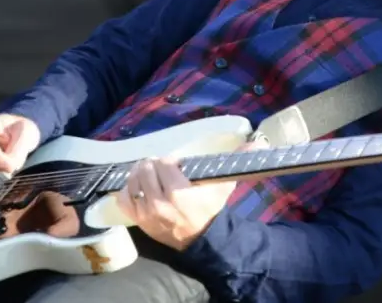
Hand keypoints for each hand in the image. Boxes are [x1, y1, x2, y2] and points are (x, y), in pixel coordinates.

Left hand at [116, 139, 267, 250]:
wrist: (202, 239)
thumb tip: (258, 142)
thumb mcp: (223, 185)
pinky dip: (128, 190)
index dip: (170, 161)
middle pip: (145, 169)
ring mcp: (146, 213)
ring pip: (132, 181)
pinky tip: (138, 188)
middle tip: (161, 168)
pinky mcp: (138, 220)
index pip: (164, 163)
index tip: (176, 165)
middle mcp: (159, 203)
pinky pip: (123, 198)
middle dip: (153, 165)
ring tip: (149, 174)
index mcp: (179, 192)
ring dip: (139, 174)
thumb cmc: (211, 209)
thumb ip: (238, 161)